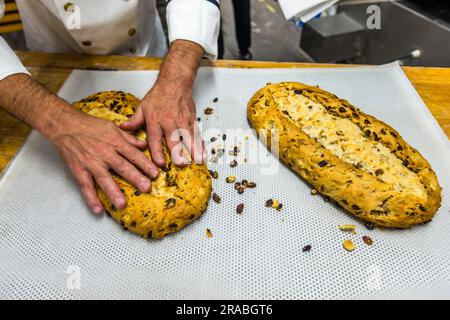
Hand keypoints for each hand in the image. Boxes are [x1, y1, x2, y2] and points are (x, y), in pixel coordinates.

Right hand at [51, 111, 159, 213]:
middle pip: (122, 167)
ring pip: (103, 178)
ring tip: (122, 204)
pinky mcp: (78, 170)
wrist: (65, 125)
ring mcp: (90, 162)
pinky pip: (85, 186)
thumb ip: (128, 138)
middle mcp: (104, 153)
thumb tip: (143, 145)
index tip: (155, 174)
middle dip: (135, 178)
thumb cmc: (90, 125)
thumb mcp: (112, 127)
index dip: (145, 164)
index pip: (133, 154)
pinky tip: (98, 209)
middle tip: (146, 188)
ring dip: (113, 192)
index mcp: (114, 142)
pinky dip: (91, 198)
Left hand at [121, 40, 205, 165]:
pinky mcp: (191, 119)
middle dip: (178, 153)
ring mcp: (182, 121)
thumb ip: (134, 120)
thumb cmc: (159, 95)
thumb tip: (124, 128)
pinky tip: (204, 152)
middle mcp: (169, 122)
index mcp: (155, 120)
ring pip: (188, 137)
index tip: (160, 162)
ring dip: (193, 149)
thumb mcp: (143, 107)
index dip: (157, 151)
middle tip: (181, 164)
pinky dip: (201, 143)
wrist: (174, 82)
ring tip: (198, 160)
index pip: (155, 138)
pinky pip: (196, 133)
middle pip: (174, 140)